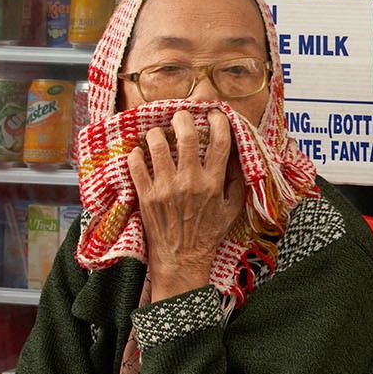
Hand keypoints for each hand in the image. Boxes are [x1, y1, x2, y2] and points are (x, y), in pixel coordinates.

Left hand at [129, 109, 239, 297]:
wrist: (182, 259)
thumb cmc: (209, 233)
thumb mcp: (232, 208)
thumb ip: (236, 181)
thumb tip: (237, 154)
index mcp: (213, 183)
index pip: (220, 142)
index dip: (218, 122)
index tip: (213, 114)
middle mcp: (190, 182)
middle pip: (186, 137)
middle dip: (182, 119)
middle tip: (180, 116)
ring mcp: (165, 188)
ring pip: (157, 146)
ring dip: (156, 134)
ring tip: (157, 133)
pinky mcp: (146, 196)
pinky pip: (136, 166)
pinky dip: (136, 155)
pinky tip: (140, 152)